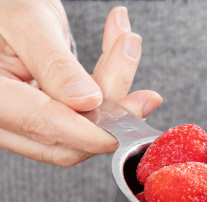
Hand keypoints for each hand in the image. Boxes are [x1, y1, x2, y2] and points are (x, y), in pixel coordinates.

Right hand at [0, 2, 161, 166]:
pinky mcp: (41, 112)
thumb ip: (55, 64)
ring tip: (128, 42)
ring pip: (81, 126)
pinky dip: (106, 83)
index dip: (92, 131)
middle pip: (66, 137)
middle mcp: (2, 114)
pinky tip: (118, 48)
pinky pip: (83, 112)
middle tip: (146, 90)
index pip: (42, 125)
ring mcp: (21, 117)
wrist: (4, 2)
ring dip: (114, 88)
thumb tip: (87, 101)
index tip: (130, 122)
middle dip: (111, 110)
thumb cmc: (4, 3)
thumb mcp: (28, 22)